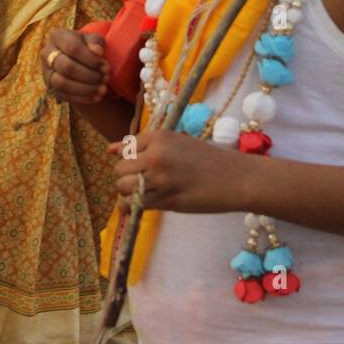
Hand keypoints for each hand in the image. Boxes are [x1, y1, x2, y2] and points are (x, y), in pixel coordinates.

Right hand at [42, 28, 108, 103]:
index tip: (106, 67)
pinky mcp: (50, 88)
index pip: (72, 48)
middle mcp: (47, 54)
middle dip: (89, 75)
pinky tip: (96, 97)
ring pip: (62, 83)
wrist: (78, 60)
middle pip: (66, 67)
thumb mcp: (93, 40)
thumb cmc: (87, 47)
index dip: (91, 59)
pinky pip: (64, 96)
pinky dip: (82, 98)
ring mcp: (46, 72)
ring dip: (85, 88)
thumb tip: (97, 51)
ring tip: (103, 90)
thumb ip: (96, 42)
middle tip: (106, 79)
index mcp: (57, 36)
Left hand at [108, 128, 252, 213]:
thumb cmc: (207, 159)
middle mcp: (156, 155)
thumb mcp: (177, 143)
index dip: (130, 159)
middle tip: (142, 181)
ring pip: (123, 186)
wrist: (234, 178)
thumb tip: (109, 149)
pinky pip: (133, 204)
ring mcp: (160, 178)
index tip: (141, 166)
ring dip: (127, 192)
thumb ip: (144, 146)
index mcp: (159, 136)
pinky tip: (141, 205)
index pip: (125, 148)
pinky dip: (130, 206)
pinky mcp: (165, 200)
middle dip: (126, 176)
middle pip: (120, 168)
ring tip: (143, 193)